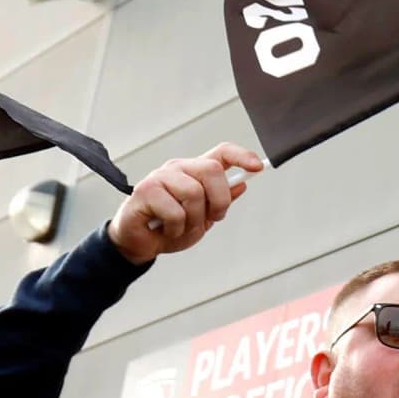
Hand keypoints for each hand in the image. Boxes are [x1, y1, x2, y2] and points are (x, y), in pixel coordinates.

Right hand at [107, 146, 263, 266]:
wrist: (140, 244)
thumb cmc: (168, 228)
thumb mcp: (202, 218)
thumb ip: (220, 201)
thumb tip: (242, 184)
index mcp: (194, 171)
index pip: (221, 152)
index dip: (241, 156)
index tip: (258, 167)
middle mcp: (178, 168)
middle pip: (212, 170)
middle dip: (219, 200)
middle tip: (211, 217)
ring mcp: (160, 177)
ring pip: (194, 193)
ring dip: (193, 220)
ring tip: (181, 227)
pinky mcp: (145, 191)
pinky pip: (175, 211)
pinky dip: (176, 228)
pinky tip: (166, 229)